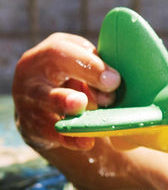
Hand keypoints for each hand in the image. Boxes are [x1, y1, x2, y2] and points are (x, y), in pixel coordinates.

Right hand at [12, 33, 119, 152]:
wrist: (43, 114)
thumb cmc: (73, 85)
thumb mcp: (85, 73)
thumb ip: (100, 73)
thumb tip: (116, 82)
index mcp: (52, 51)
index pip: (67, 47)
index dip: (92, 63)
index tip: (115, 81)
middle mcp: (35, 68)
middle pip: (54, 59)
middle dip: (83, 69)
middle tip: (108, 86)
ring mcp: (28, 96)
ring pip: (44, 96)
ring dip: (64, 101)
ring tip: (80, 106)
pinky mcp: (31, 124)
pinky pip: (49, 130)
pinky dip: (69, 137)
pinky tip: (85, 142)